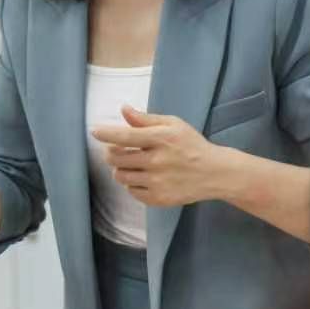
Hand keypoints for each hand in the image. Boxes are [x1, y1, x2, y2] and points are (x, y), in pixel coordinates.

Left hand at [91, 105, 239, 208]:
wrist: (214, 173)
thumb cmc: (191, 144)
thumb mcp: (173, 125)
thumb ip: (145, 119)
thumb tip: (123, 109)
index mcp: (161, 139)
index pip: (125, 136)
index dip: (106, 134)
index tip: (94, 131)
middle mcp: (157, 161)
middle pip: (116, 158)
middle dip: (111, 152)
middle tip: (117, 150)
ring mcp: (157, 182)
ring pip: (120, 176)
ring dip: (120, 169)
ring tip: (131, 163)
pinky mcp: (158, 198)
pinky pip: (131, 191)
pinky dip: (132, 184)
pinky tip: (143, 177)